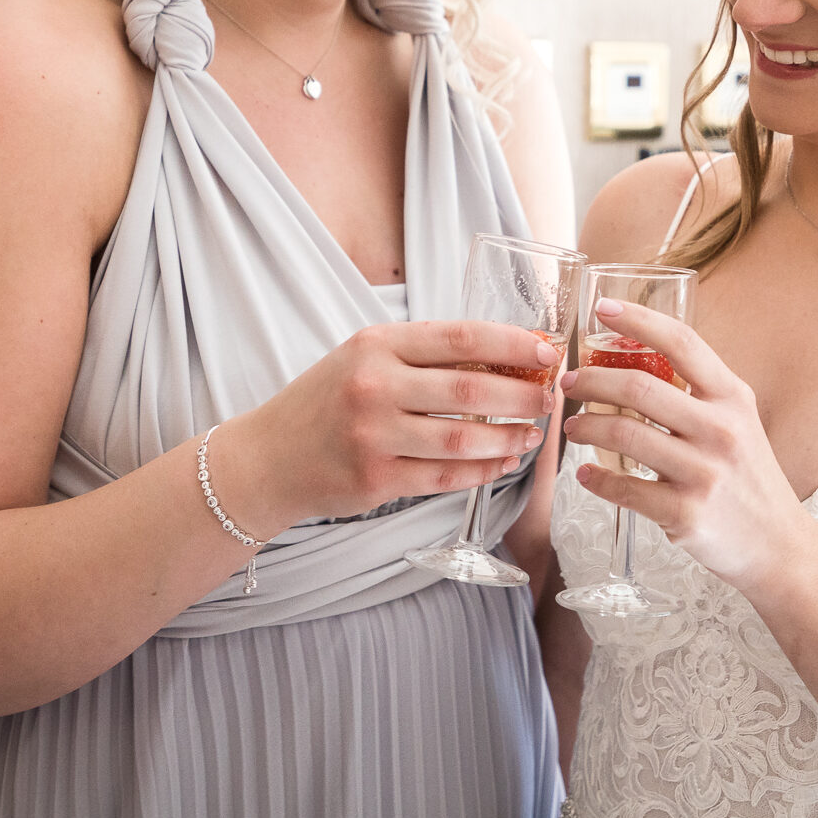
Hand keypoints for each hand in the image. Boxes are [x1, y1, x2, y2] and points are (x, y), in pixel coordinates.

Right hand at [227, 321, 560, 527]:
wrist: (268, 457)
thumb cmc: (327, 400)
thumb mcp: (364, 357)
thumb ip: (421, 354)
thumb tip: (502, 354)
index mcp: (377, 345)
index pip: (460, 337)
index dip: (512, 343)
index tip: (547, 351)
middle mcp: (375, 386)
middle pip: (470, 390)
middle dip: (521, 395)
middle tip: (549, 398)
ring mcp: (374, 435)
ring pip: (462, 439)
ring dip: (508, 437)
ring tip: (532, 435)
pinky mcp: (375, 479)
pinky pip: (445, 477)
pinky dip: (481, 471)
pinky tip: (503, 463)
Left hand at [560, 300, 802, 591]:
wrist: (779, 545)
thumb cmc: (749, 477)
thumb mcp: (739, 421)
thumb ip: (699, 392)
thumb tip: (634, 360)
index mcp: (732, 397)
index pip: (682, 342)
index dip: (638, 319)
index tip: (602, 308)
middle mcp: (721, 429)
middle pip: (638, 387)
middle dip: (591, 380)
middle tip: (570, 383)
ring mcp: (704, 472)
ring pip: (623, 434)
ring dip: (586, 427)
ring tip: (574, 428)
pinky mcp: (686, 513)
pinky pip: (625, 488)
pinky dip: (596, 479)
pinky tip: (587, 475)